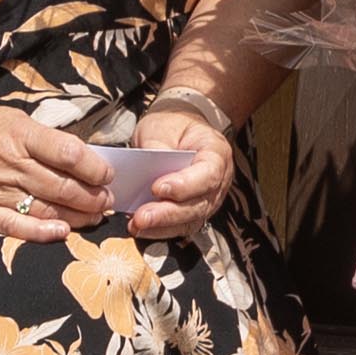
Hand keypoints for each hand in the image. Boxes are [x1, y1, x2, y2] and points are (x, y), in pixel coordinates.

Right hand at [0, 96, 124, 243]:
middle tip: (108, 200)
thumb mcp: (17, 121)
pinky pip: (15, 226)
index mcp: (21, 134)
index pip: (68, 153)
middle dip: (93, 196)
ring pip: (46, 208)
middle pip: (62, 185)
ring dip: (77, 215)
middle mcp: (10, 163)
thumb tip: (87, 162)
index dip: (94, 167)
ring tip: (95, 215)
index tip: (108, 174)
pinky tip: (62, 232)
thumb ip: (48, 142)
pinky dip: (40, 231)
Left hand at [121, 92, 248, 233]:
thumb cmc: (175, 125)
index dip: (184, 185)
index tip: (157, 188)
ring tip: (137, 225)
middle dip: (168, 214)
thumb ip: (156, 148)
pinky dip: (160, 230)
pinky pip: (180, 226)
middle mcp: (218, 181)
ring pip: (190, 220)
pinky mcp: (193, 212)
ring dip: (162, 226)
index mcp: (217, 153)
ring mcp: (208, 199)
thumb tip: (146, 173)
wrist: (181, 127)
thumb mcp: (162, 126)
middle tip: (142, 216)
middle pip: (199, 204)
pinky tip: (140, 228)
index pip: (208, 174)